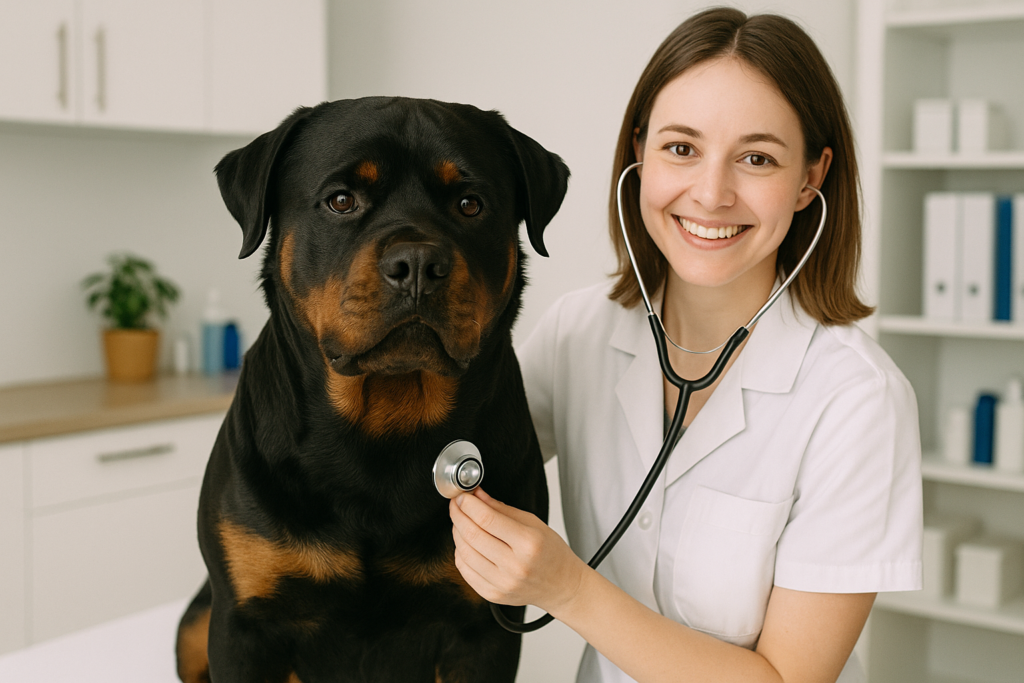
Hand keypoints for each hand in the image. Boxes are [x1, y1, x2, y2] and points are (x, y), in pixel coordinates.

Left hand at [450, 488, 585, 614]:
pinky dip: (460, 553)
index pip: (487, 518)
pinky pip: (465, 570)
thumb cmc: (551, 553)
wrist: (562, 585)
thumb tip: (477, 495)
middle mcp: (514, 566)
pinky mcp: (493, 595)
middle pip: (472, 535)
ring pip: (464, 553)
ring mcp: (502, 583)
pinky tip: (466, 544)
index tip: (462, 496)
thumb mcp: (533, 523)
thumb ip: (501, 509)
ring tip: (461, 523)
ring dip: (457, 533)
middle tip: (457, 505)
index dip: (468, 504)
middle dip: (458, 515)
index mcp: (528, 543)